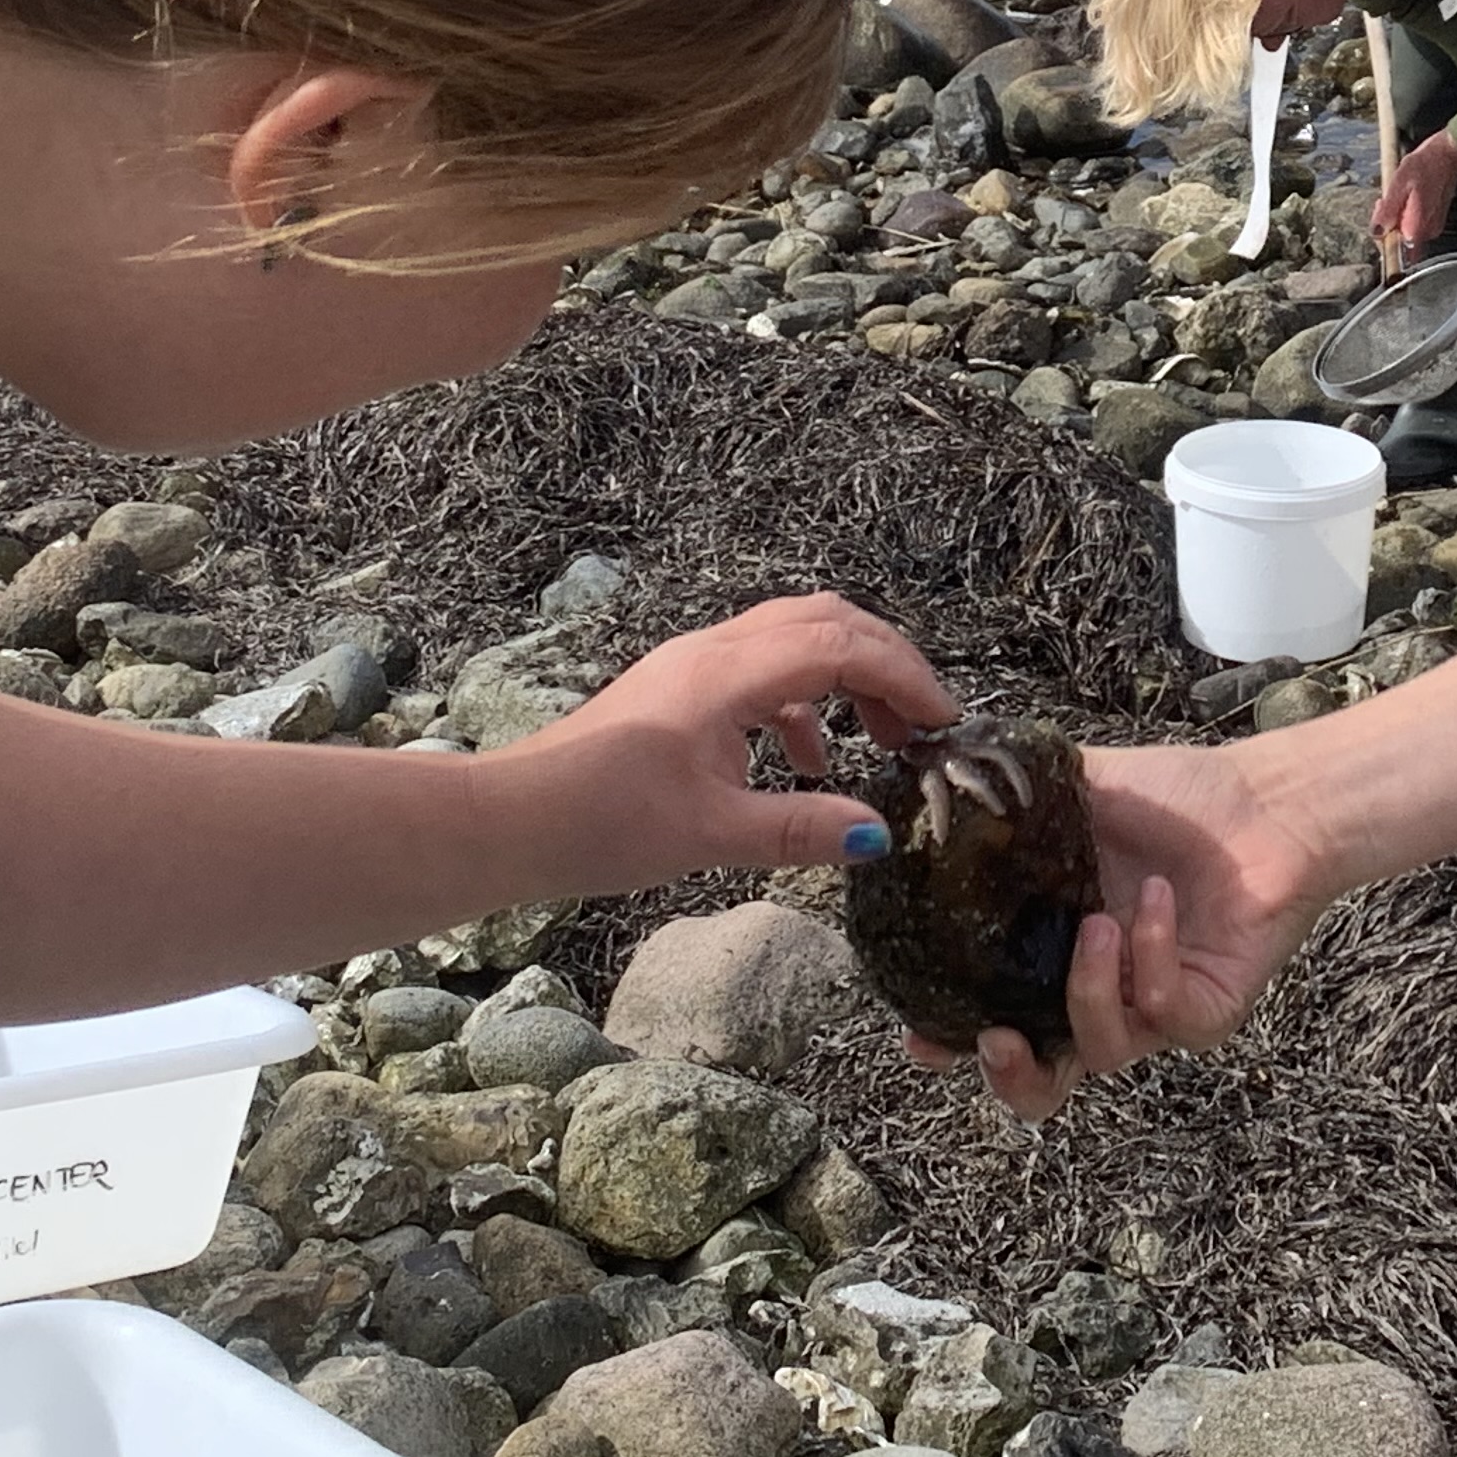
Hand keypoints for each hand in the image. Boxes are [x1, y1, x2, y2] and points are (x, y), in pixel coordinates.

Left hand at [489, 593, 952, 895]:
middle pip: (825, 619)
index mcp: (728, 673)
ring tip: (883, 737)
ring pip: (795, 638)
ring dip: (848, 675)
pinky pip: (764, 670)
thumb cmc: (602, 822)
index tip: (943, 722)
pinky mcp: (680, 689)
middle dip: (887, 660)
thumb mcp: (712, 835)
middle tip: (927, 718)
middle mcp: (714, 650)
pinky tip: (810, 761)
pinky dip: (805, 702)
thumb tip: (878, 837)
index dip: (903, 675)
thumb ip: (800, 831)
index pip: (841, 644)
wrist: (513, 819)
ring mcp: (694, 664)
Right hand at [909, 739, 1338, 1119]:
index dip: (951, 1041)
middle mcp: (1100, 991)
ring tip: (1098, 924)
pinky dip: (1153, 958)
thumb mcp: (1080, 791)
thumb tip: (940, 777)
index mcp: (1055, 950)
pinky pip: (1165, 1014)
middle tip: (995, 1038)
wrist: (1266, 800)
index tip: (920, 1038)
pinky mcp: (1206, 1012)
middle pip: (1042, 1082)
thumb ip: (1014, 796)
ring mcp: (1153, 1009)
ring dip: (1088, 992)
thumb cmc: (1176, 797)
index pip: (994, 1015)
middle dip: (1009, 1077)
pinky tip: (1157, 900)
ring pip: (1101, 1055)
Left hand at [1372, 125, 1456, 254]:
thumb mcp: (1399, 184)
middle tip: (1386, 200)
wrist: (1447, 156)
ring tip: (1397, 194)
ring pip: (1404, 231)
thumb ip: (1388, 212)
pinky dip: (1404, 213)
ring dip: (1395, 216)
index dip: (1381, 233)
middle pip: (1398, 241)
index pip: (1393, 249)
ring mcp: (1432, 228)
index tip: (1380, 216)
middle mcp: (1427, 233)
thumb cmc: (1426, 166)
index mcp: (1418, 228)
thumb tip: (1377, 232)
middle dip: (1387, 222)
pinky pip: (1412, 224)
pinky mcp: (1433, 221)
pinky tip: (1405, 196)